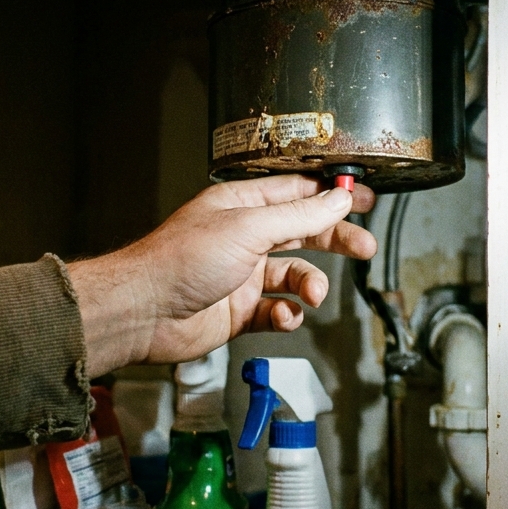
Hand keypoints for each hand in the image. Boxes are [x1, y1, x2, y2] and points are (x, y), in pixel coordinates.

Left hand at [66, 176, 375, 373]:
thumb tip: (336, 199)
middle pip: (303, 232)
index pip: (297, 192)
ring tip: (313, 293)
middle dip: (335, 240)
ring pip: (293, 275)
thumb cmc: (179, 261)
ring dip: (309, 285)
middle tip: (363, 246)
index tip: (362, 197)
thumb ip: (299, 216)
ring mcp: (241, 274)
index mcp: (241, 205)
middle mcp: (243, 236)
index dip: (331, 194)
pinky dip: (287, 314)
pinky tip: (283, 315)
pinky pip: (278, 310)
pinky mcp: (239, 309)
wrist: (144, 313)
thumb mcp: (248, 228)